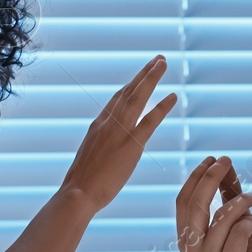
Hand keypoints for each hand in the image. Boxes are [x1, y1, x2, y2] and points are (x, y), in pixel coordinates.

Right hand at [60, 55, 176, 214]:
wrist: (77, 193)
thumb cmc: (80, 185)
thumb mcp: (88, 159)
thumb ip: (98, 149)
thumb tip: (102, 151)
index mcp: (97, 126)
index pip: (116, 100)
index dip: (130, 86)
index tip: (140, 76)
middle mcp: (107, 123)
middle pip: (128, 91)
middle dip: (143, 73)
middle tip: (158, 59)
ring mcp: (119, 132)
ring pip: (137, 97)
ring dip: (151, 77)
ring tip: (163, 63)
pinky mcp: (132, 144)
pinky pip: (150, 120)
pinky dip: (162, 106)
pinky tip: (173, 96)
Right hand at [176, 155, 251, 251]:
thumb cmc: (250, 249)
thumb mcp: (238, 216)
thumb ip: (228, 193)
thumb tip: (223, 163)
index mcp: (186, 239)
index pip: (184, 201)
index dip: (196, 178)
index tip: (213, 159)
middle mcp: (190, 251)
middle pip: (196, 205)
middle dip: (211, 178)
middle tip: (226, 160)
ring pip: (222, 217)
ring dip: (243, 201)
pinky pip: (240, 231)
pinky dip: (251, 224)